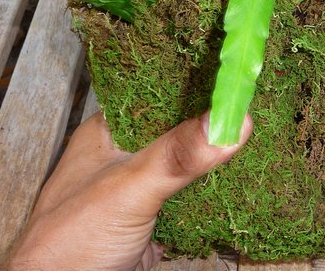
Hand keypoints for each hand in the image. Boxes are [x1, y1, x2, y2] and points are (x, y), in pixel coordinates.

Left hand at [3, 112, 252, 270]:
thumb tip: (231, 121)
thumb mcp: (129, 187)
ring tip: (253, 140)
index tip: (233, 82)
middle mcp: (125, 155)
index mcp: (110, 132)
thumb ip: (178, 155)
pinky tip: (238, 182)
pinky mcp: (156, 218)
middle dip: (212, 124)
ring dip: (214, 159)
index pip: (159, 93)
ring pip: (187, 163)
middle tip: (250, 110)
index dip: (195, 87)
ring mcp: (141, 188)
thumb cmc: (71, 241)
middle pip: (179, 129)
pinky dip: (213, 192)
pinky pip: (192, 196)